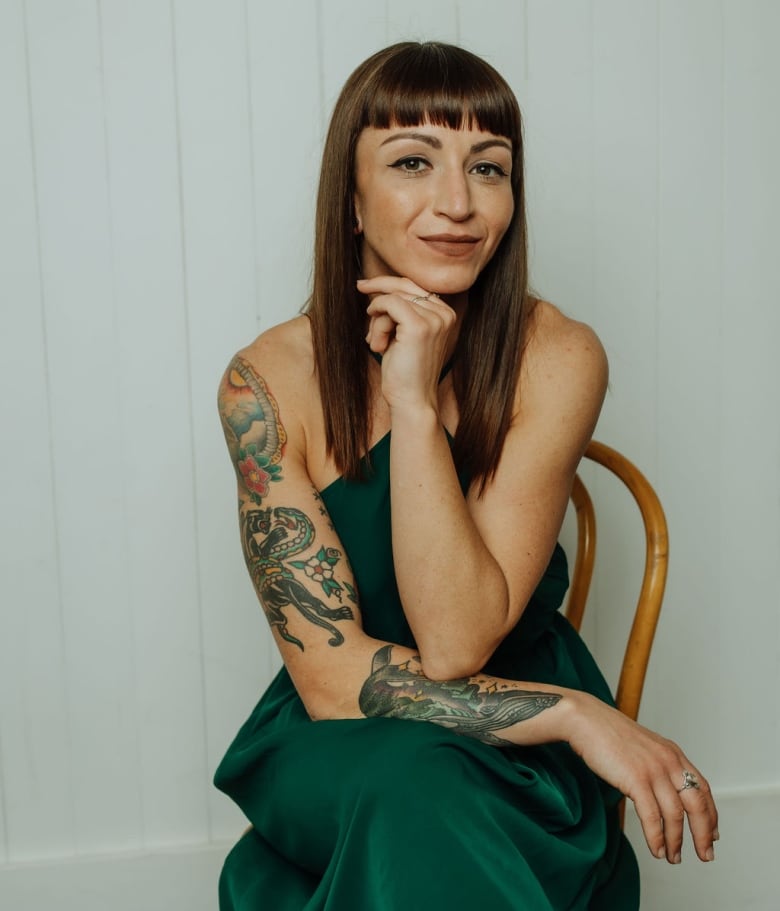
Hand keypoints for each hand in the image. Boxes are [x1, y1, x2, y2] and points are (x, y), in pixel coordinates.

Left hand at [358, 276, 456, 411]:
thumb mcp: (402, 335)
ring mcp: (434, 319)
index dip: (387, 284)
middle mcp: (444, 313)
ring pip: (393, 298)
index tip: (365, 286)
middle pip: (404, 285)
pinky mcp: (419, 326)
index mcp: (445, 314)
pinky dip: (376, 319)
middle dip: (377, 292)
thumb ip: (400, 312)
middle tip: (359, 288)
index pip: (413, 286)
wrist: (411, 401)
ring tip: (377, 345)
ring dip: (377, 321)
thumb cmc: (404, 372)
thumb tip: (378, 288)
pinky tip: (376, 342)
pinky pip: (389, 304)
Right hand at [564, 692, 717, 863]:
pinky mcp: (636, 779)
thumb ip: (656, 765)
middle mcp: (669, 761)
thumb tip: (660, 790)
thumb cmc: (607, 733)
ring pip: (675, 815)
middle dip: (703, 835)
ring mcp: (653, 770)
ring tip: (673, 857)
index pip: (702, 789)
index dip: (711, 815)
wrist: (585, 719)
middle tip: (705, 856)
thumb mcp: (643, 746)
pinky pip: (652, 817)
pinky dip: (656, 838)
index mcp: (673, 753)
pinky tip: (657, 849)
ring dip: (676, 841)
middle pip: (697, 805)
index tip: (712, 835)